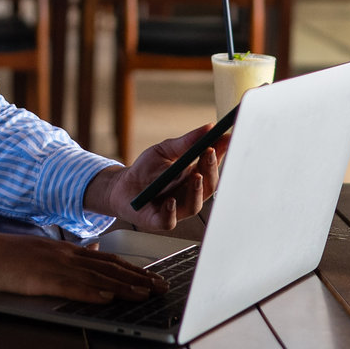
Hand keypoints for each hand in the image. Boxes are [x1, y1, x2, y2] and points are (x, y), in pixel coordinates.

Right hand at [0, 224, 165, 302]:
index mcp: (68, 251)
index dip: (133, 269)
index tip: (153, 277)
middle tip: (160, 288)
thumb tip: (93, 253)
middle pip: (109, 269)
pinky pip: (70, 288)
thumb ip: (69, 254)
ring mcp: (55, 267)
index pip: (109, 261)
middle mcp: (67, 256)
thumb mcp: (44, 251)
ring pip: (96, 279)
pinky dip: (91, 295)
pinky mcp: (41, 280)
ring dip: (123, 288)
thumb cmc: (9, 255)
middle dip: (138, 279)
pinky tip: (106, 300)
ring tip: (143, 296)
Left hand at [85, 124, 228, 231]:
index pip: (212, 165)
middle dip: (211, 169)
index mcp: (194, 176)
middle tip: (210, 152)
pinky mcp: (159, 220)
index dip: (221, 153)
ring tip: (196, 176)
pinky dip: (171, 212)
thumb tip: (209, 127)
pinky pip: (169, 220)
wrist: (123, 187)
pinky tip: (170, 201)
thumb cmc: (147, 170)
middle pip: (208, 186)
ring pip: (194, 205)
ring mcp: (176, 209)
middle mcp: (189, 194)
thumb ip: (186, 142)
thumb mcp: (165, 150)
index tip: (226, 138)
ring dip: (197, 191)